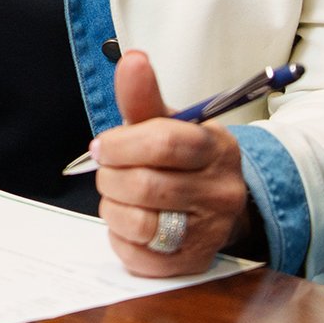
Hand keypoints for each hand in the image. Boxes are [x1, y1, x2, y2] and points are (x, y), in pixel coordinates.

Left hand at [90, 51, 252, 277]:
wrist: (220, 204)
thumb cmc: (184, 159)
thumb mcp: (168, 123)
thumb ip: (144, 97)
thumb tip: (132, 60)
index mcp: (215, 148)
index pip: (164, 142)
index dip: (121, 144)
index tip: (102, 146)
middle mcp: (221, 191)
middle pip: (145, 185)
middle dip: (111, 176)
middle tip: (108, 170)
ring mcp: (210, 231)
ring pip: (140, 222)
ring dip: (113, 207)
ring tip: (117, 196)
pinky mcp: (192, 262)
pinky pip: (139, 255)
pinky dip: (121, 237)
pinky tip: (128, 222)